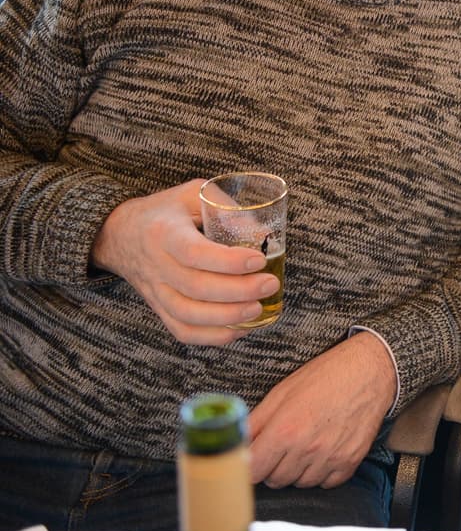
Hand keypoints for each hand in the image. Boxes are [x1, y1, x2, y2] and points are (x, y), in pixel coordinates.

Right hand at [91, 180, 277, 344]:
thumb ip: (226, 208)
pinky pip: (182, 331)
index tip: (259, 260)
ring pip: (187, 315)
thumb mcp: (192, 194)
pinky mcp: (159, 308)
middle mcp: (156, 266)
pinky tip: (240, 327)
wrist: (120, 234)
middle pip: (195, 288)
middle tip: (270, 284)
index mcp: (163, 233)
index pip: (194, 253)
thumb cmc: (165, 211)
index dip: (228, 261)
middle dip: (238, 291)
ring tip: (258, 308)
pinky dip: (212, 336)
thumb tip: (262, 236)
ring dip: (227, 317)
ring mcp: (155, 291)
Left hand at [249, 332, 396, 488]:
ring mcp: (330, 458)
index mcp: (285, 431)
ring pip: (299, 483)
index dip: (249, 464)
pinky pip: (325, 483)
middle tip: (282, 444)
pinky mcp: (350, 462)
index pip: (252, 471)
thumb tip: (237, 444)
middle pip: (274, 480)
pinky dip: (320, 472)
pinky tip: (323, 451)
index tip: (253, 457)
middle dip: (273, 466)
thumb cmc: (325, 376)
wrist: (370, 371)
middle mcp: (307, 449)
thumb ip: (255, 422)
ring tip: (305, 444)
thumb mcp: (281, 392)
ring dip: (296, 470)